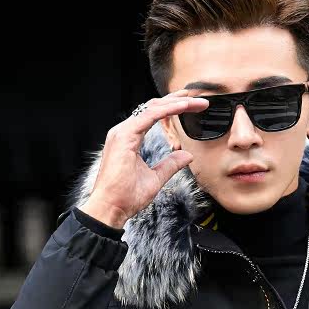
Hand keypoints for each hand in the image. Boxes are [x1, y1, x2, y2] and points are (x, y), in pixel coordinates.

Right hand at [85, 90, 209, 227]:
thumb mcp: (155, 178)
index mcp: (129, 138)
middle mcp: (124, 131)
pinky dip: (168, 110)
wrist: (110, 208)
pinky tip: (183, 107)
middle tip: (198, 100)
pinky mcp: (125, 136)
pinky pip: (150, 116)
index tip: (192, 106)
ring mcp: (122, 132)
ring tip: (194, 102)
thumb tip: (187, 156)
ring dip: (175, 103)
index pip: (153, 116)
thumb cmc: (125, 197)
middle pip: (153, 107)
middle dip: (176, 101)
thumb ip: (170, 165)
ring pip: (152, 108)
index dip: (172, 108)